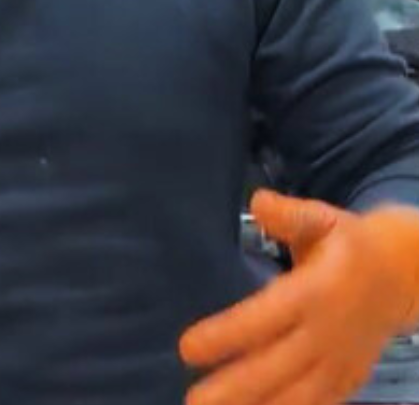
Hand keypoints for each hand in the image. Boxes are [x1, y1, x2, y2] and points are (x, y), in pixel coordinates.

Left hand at [179, 189, 418, 404]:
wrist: (407, 275)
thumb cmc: (350, 244)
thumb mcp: (324, 220)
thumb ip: (290, 216)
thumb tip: (258, 200)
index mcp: (315, 293)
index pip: (264, 319)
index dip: (227, 336)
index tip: (187, 348)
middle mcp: (326, 333)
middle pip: (275, 366)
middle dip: (234, 387)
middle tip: (194, 402)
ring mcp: (340, 360)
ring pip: (297, 394)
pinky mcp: (349, 377)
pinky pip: (320, 403)